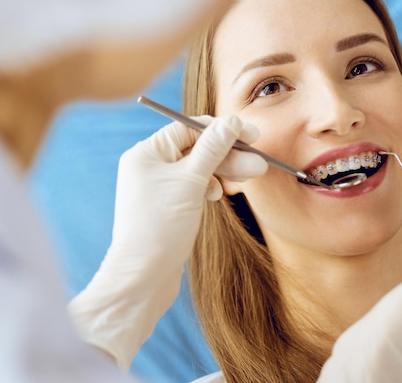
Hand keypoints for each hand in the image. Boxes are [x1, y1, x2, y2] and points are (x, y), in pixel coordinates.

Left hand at [69, 114, 266, 369]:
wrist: (142, 279)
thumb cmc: (161, 227)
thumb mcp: (191, 182)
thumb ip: (213, 148)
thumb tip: (231, 122)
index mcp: (147, 153)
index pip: (189, 128)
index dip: (222, 129)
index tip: (251, 135)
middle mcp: (149, 166)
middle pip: (196, 148)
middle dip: (228, 154)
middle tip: (258, 163)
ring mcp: (157, 187)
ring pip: (198, 169)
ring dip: (224, 170)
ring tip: (249, 177)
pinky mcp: (167, 206)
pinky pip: (193, 186)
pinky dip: (210, 186)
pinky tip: (219, 195)